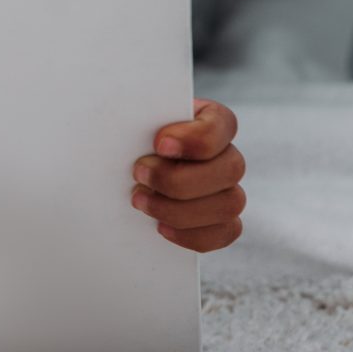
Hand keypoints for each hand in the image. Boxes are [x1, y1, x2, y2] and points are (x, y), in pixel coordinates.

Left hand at [130, 97, 245, 252]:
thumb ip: (136, 117)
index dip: (195, 138)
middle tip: (139, 174)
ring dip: (180, 209)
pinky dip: (191, 234)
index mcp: (209, 121)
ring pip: (230, 204)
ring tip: (141, 200)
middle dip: (178, 178)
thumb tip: (121, 125)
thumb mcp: (130, 121)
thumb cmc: (128, 138)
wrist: (125, 169)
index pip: (222, 124)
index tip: (159, 144)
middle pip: (231, 168)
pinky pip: (224, 233)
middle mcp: (226, 156)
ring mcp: (229, 190)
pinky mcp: (223, 221)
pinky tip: (160, 226)